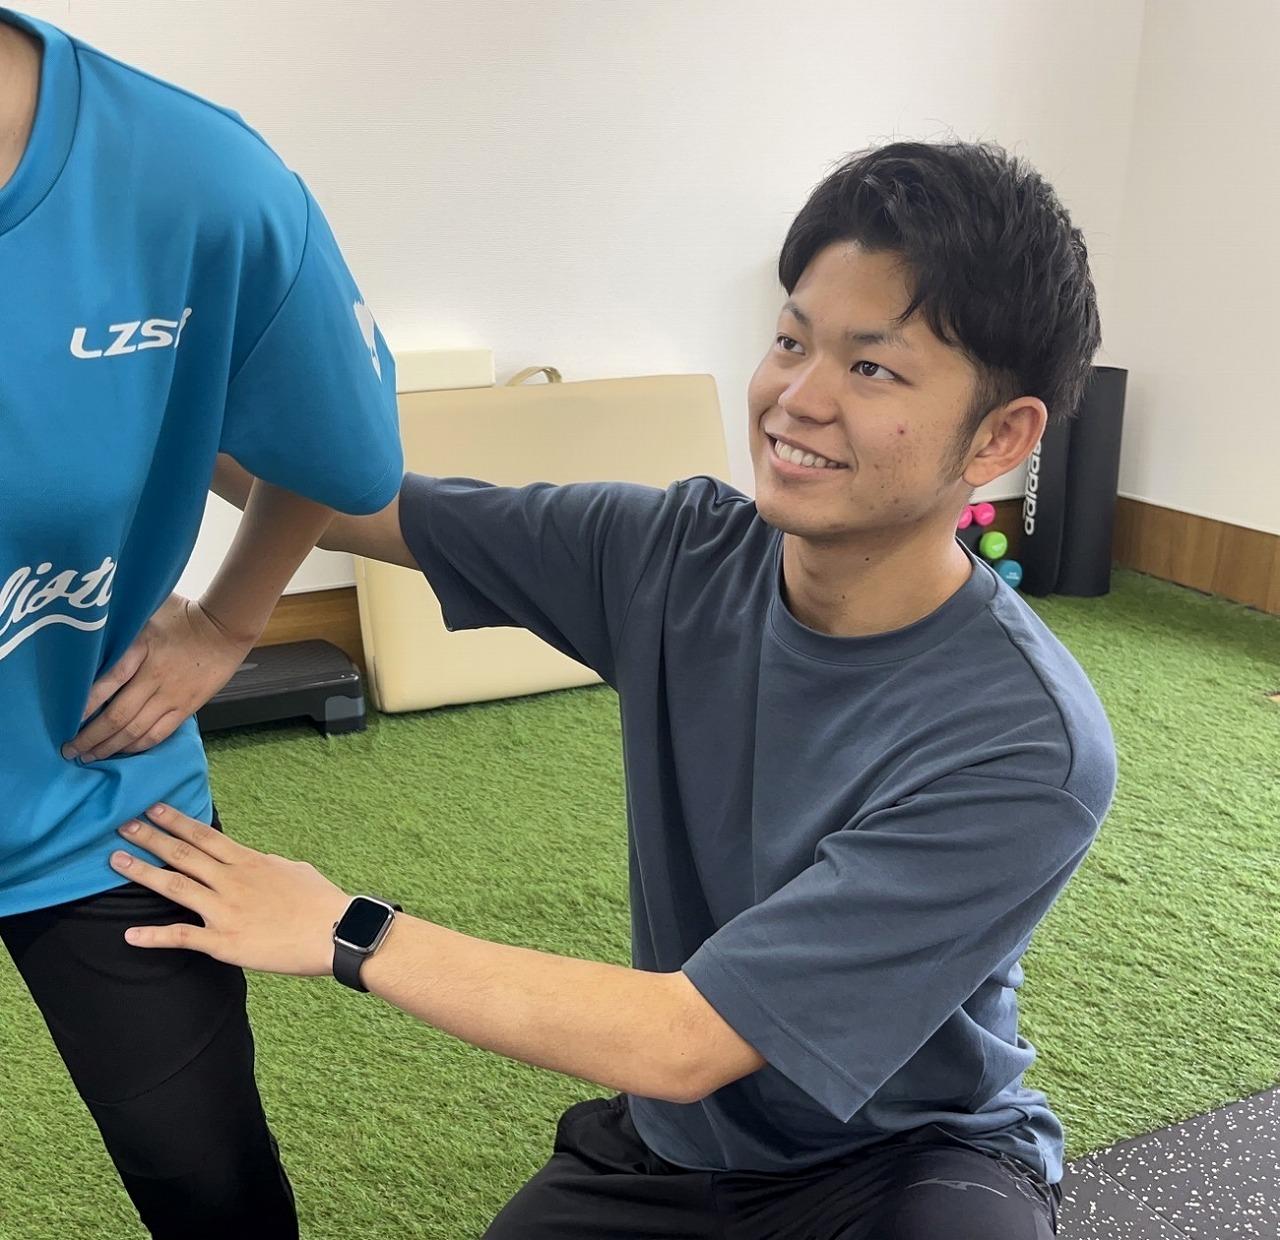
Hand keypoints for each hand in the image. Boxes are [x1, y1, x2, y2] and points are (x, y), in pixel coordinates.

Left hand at [64, 594, 254, 761]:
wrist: (225, 628)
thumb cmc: (183, 616)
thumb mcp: (148, 612)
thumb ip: (123, 628)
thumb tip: (94, 634)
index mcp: (141, 650)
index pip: (107, 683)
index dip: (85, 704)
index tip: (66, 718)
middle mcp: (154, 677)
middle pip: (118, 716)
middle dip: (90, 737)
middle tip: (70, 749)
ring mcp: (172, 695)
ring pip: (136, 730)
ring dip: (110, 747)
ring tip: (90, 756)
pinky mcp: (187, 706)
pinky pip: (159, 733)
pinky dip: (138, 746)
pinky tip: (123, 751)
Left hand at [110, 804, 350, 975]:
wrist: (336, 930)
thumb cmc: (321, 900)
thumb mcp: (295, 869)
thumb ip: (268, 864)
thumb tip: (256, 861)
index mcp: (250, 861)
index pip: (205, 835)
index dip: (176, 821)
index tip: (153, 809)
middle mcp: (232, 880)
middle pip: (183, 854)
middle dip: (150, 838)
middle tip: (123, 826)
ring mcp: (225, 910)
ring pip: (175, 887)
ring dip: (142, 873)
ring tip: (116, 860)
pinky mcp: (224, 942)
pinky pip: (182, 936)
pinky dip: (153, 936)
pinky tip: (130, 935)